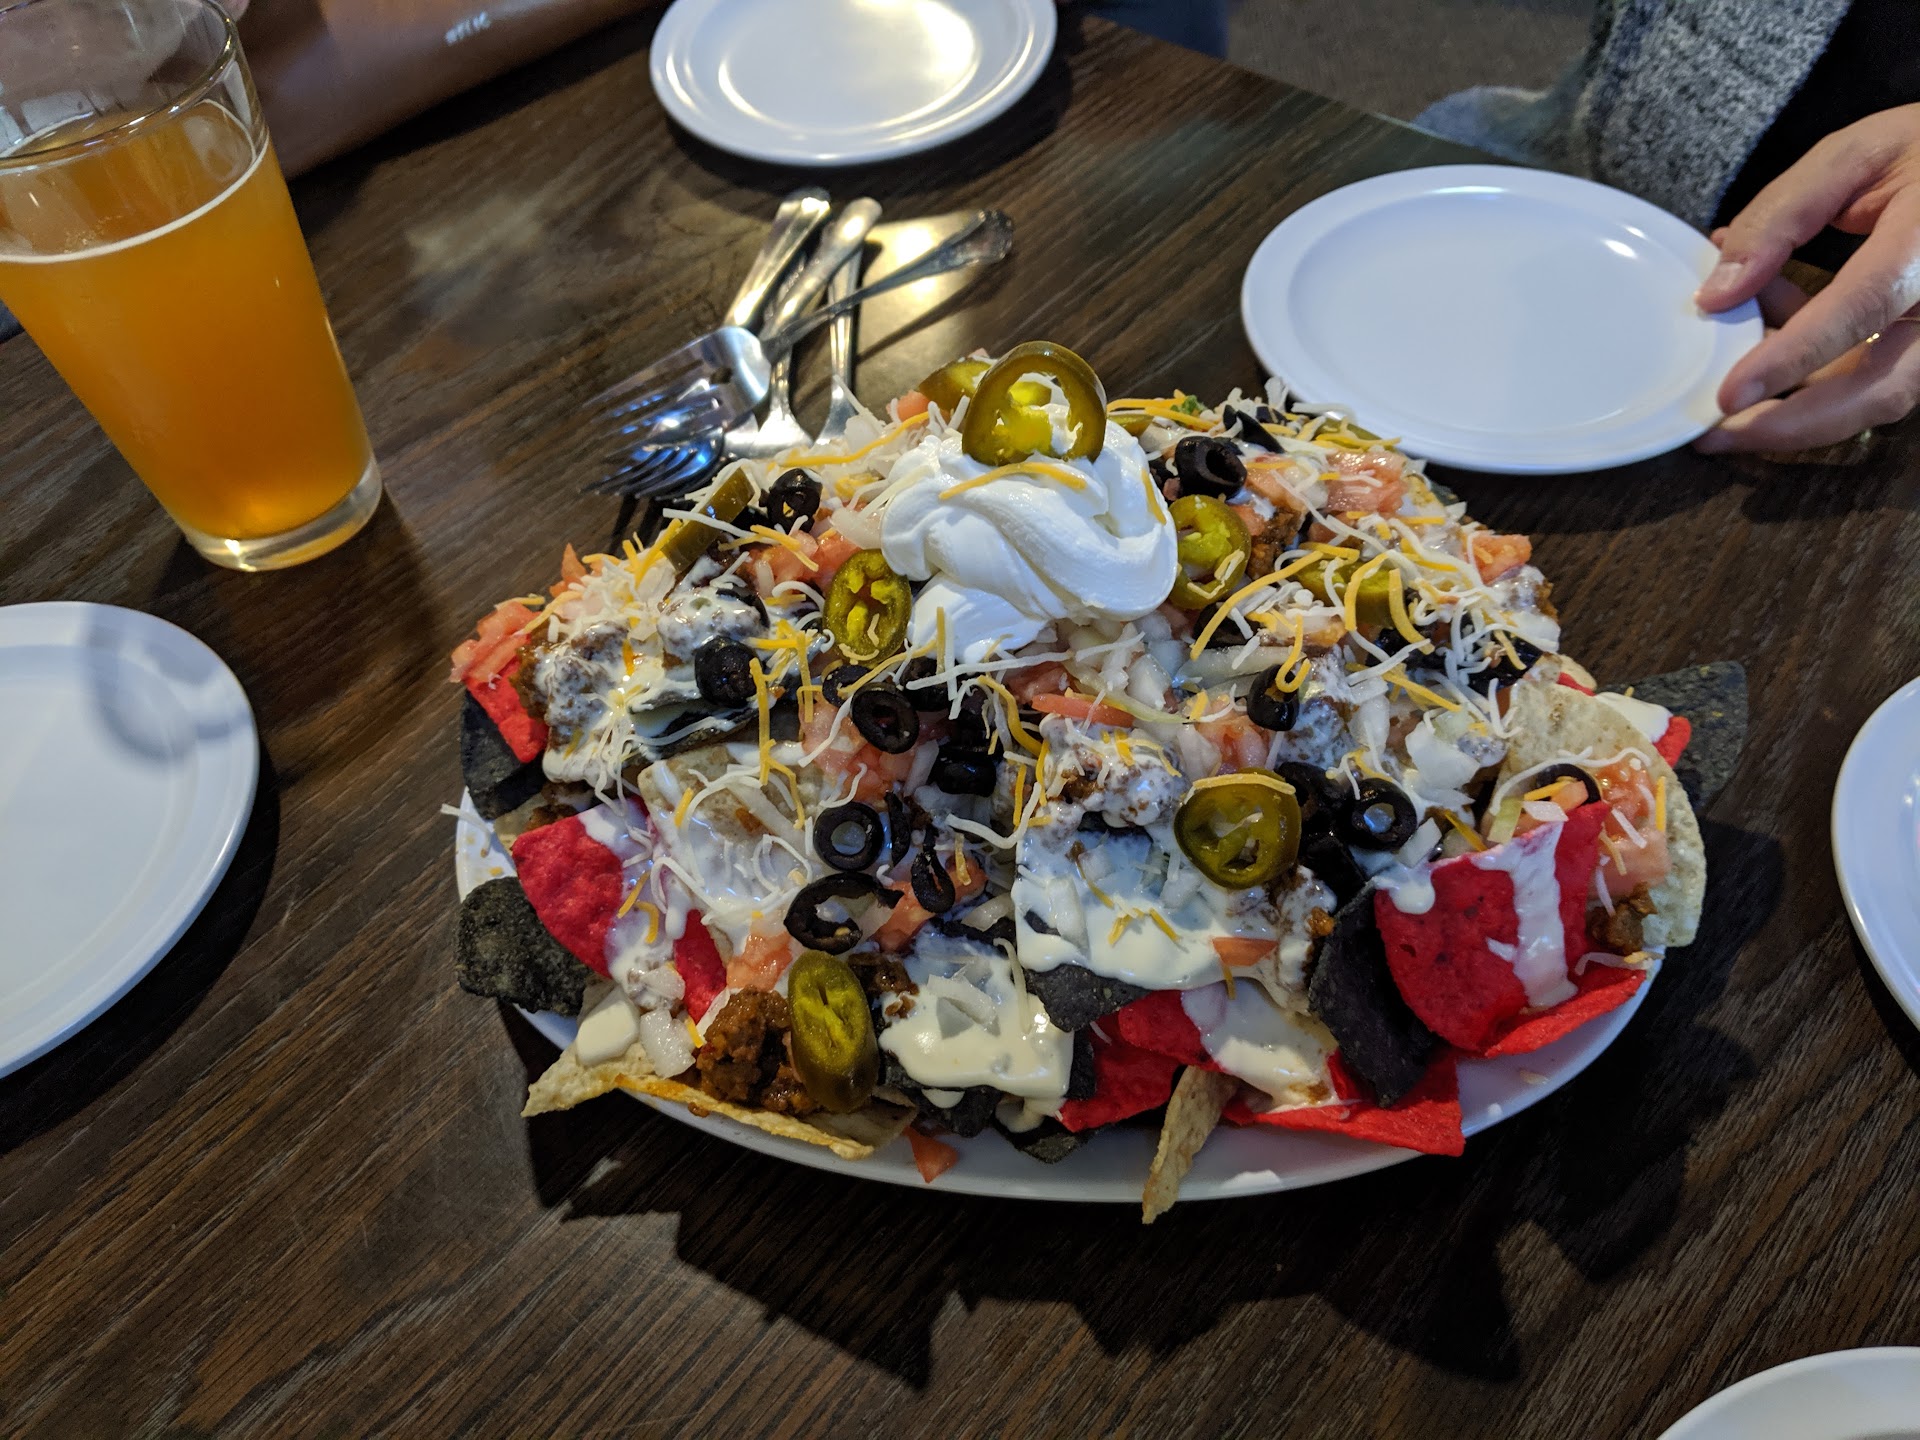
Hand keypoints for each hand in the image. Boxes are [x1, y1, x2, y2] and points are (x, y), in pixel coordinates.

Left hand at [1693, 103, 1919, 452]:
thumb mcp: (1853, 156)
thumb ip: (1781, 217)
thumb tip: (1716, 294)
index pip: (1862, 308)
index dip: (1792, 358)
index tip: (1729, 394)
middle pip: (1878, 390)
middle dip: (1790, 424)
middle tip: (1712, 435)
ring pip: (1870, 395)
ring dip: (1791, 400)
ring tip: (1723, 378)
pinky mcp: (1919, 343)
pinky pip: (1864, 375)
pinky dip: (1805, 369)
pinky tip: (1761, 329)